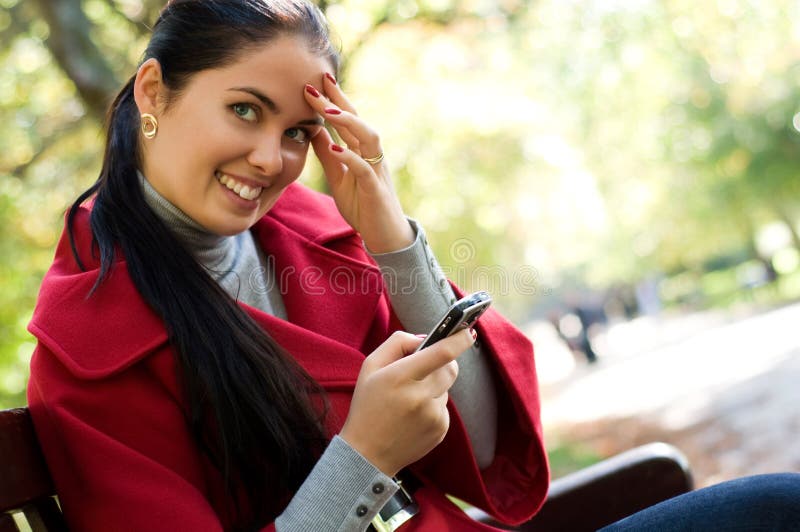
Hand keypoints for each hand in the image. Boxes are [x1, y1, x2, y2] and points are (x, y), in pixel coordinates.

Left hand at [304, 76, 413, 253]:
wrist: (385, 235)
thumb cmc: (363, 206)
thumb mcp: (338, 177)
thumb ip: (328, 155)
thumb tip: (312, 130)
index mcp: (362, 151)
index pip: (347, 119)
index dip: (334, 99)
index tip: (314, 81)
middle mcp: (372, 155)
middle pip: (358, 121)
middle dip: (338, 101)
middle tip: (317, 83)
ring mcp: (376, 170)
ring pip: (368, 137)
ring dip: (348, 123)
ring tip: (326, 111)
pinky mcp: (376, 190)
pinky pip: (365, 169)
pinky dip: (351, 157)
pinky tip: (336, 149)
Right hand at [339, 329, 475, 475]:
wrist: (367, 454)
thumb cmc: (367, 405)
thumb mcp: (370, 366)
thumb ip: (397, 343)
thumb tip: (424, 338)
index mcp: (400, 377)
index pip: (441, 353)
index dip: (458, 340)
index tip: (468, 331)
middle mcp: (420, 397)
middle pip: (450, 368)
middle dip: (443, 362)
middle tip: (424, 367)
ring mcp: (432, 416)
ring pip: (446, 387)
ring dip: (434, 386)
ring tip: (409, 400)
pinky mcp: (440, 430)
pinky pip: (444, 407)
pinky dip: (433, 405)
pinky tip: (413, 416)